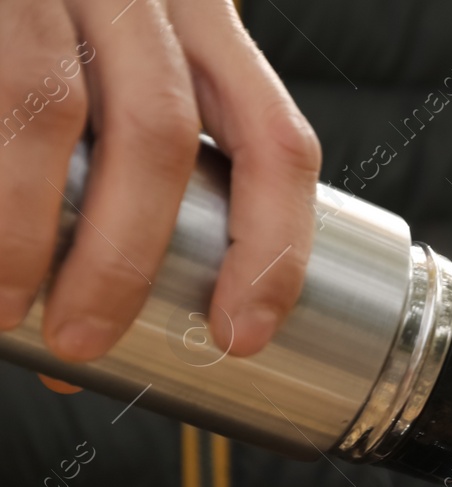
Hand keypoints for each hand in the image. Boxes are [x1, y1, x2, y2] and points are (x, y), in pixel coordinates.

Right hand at [0, 0, 320, 362]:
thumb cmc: (52, 23)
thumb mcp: (122, 59)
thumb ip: (132, 156)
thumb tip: (88, 333)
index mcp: (206, 19)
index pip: (276, 140)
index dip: (272, 250)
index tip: (240, 336)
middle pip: (160, 133)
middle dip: (124, 259)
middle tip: (84, 341)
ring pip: (51, 108)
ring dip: (26, 230)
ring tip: (6, 310)